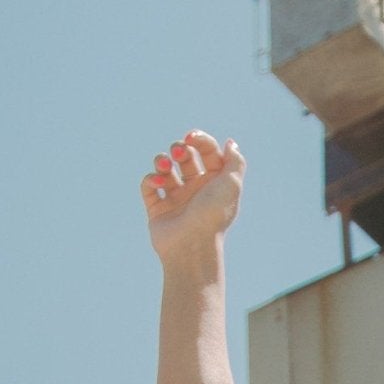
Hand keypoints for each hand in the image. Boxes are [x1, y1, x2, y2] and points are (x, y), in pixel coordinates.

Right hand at [140, 129, 245, 267]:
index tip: (191, 138)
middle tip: (179, 154)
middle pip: (184, 156)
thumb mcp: (232, 184)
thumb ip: (235, 161)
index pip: (206, 151)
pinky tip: (158, 183)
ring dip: (161, 160)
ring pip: (164, 168)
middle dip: (179, 148)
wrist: (192, 246)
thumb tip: (230, 144)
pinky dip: (150, 179)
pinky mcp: (158, 208)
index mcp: (214, 182)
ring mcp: (176, 198)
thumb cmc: (213, 214)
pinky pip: (149, 185)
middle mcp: (196, 189)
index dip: (199, 139)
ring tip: (165, 167)